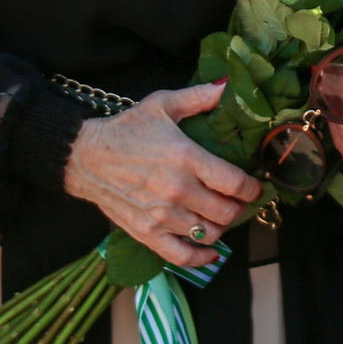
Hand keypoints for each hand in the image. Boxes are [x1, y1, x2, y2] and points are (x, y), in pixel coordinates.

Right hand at [62, 82, 261, 269]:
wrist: (86, 157)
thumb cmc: (127, 129)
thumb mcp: (162, 104)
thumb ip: (199, 96)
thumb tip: (228, 85)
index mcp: (186, 157)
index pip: (234, 183)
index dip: (252, 189)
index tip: (256, 187)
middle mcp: (177, 190)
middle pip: (226, 212)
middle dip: (239, 208)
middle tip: (238, 201)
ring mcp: (162, 215)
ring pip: (209, 234)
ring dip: (222, 227)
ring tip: (220, 216)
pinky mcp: (147, 233)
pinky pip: (182, 256)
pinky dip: (201, 258)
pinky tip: (211, 252)